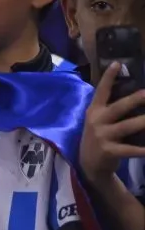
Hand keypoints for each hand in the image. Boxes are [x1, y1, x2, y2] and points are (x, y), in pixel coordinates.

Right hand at [80, 63, 144, 183]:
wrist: (89, 165)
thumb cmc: (100, 138)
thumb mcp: (98, 121)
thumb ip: (110, 109)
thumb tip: (135, 94)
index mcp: (94, 111)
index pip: (101, 91)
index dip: (108, 78)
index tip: (117, 64)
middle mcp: (97, 121)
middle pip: (119, 107)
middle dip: (135, 99)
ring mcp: (102, 137)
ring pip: (128, 126)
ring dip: (144, 121)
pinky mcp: (109, 151)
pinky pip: (130, 149)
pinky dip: (142, 149)